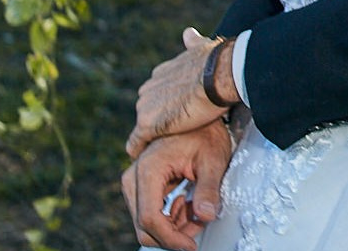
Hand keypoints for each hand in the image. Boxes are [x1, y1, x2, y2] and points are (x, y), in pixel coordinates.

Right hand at [120, 123, 233, 249]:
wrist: (198, 110)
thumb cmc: (206, 132)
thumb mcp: (213, 159)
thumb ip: (208, 189)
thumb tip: (206, 217)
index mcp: (149, 169)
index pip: (150, 219)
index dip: (170, 239)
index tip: (191, 246)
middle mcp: (134, 175)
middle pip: (144, 225)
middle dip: (173, 234)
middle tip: (200, 225)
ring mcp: (133, 180)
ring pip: (145, 221)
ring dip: (172, 225)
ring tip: (197, 209)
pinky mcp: (139, 183)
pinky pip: (148, 211)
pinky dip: (169, 215)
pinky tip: (187, 202)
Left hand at [127, 28, 232, 159]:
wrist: (219, 74)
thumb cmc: (216, 62)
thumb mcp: (201, 46)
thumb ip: (192, 44)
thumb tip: (188, 33)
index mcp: (161, 73)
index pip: (157, 93)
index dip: (167, 105)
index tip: (177, 115)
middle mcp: (149, 88)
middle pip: (148, 110)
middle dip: (159, 121)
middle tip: (175, 135)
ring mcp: (146, 107)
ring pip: (144, 127)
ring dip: (152, 137)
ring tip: (163, 148)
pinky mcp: (148, 125)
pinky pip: (136, 143)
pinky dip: (137, 150)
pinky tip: (142, 158)